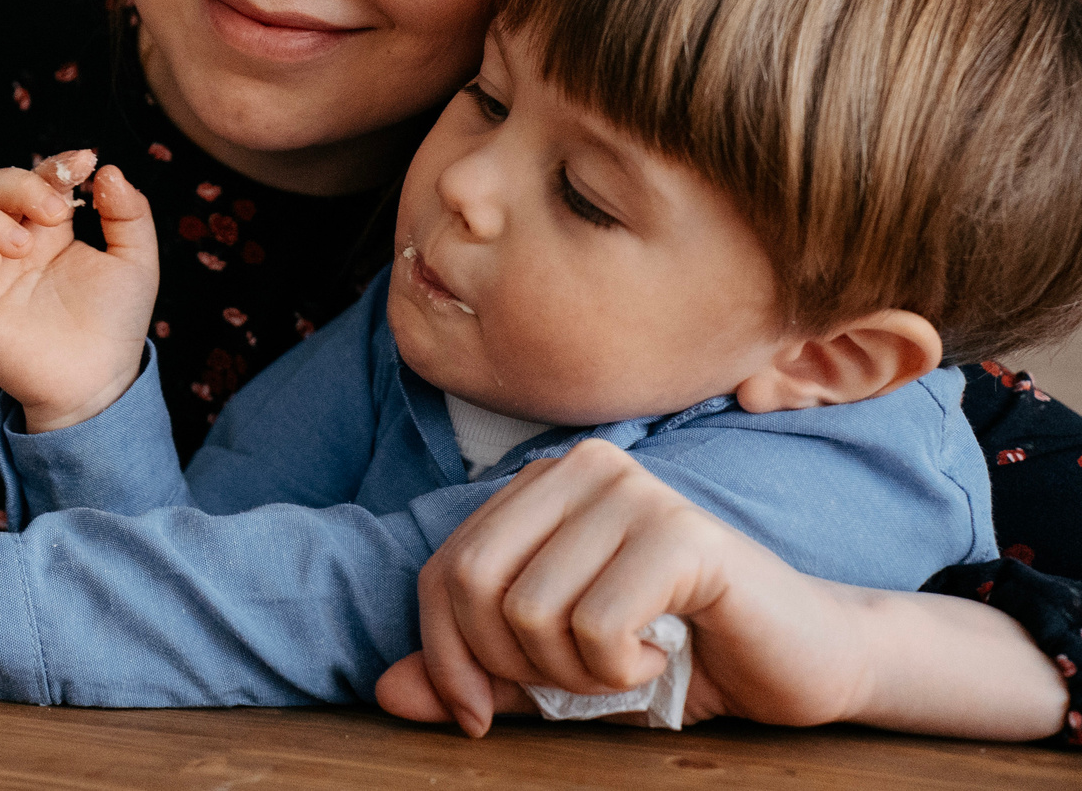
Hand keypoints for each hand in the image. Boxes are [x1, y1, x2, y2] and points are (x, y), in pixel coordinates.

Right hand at [0, 156, 156, 431]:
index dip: (52, 165)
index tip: (83, 163)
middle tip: (53, 213)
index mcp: (43, 231)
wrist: (98, 381)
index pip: (32, 178)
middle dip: (17, 186)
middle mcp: (6, 246)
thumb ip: (130, 214)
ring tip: (22, 247)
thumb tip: (107, 170)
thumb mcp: (135, 262)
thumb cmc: (114, 324)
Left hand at [377, 438, 1025, 739]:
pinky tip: (663, 652)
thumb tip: (386, 691)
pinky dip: (620, 669)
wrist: (798, 663)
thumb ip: (476, 674)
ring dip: (573, 674)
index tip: (479, 716)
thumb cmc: (671, 657)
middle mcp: (579, 469)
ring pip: (530, 610)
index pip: (440, 571)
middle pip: (471, 584)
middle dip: (510, 666)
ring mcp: (632, 491)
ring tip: (625, 662)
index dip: (445, 657)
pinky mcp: (681, 533)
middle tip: (575, 682)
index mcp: (538, 486)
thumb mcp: (554, 671)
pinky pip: (597, 625)